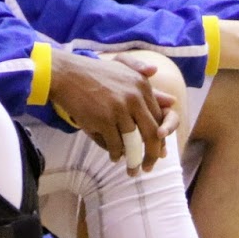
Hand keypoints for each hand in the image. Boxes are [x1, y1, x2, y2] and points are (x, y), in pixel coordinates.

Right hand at [48, 50, 171, 173]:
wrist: (66, 74)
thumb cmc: (94, 73)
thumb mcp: (122, 67)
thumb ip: (146, 80)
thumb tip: (172, 100)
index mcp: (142, 86)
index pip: (159, 119)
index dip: (159, 139)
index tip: (158, 153)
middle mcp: (135, 97)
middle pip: (152, 134)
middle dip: (152, 155)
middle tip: (148, 167)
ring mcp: (120, 109)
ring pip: (133, 143)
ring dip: (133, 160)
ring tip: (132, 170)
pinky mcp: (104, 119)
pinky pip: (115, 145)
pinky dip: (115, 154)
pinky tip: (114, 157)